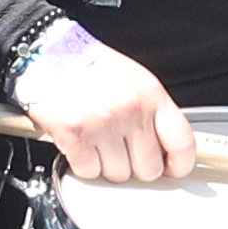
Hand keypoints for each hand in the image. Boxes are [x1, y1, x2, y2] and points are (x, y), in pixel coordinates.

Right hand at [16, 28, 196, 181]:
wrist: (45, 54)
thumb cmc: (87, 65)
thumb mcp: (132, 79)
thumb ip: (151, 111)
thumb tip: (163, 146)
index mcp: (150, 94)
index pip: (181, 142)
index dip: (179, 165)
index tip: (172, 169)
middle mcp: (130, 109)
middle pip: (148, 168)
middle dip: (134, 165)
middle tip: (120, 150)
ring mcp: (102, 124)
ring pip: (117, 175)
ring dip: (106, 165)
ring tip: (96, 141)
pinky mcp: (74, 135)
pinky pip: (89, 172)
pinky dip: (83, 164)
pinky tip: (80, 145)